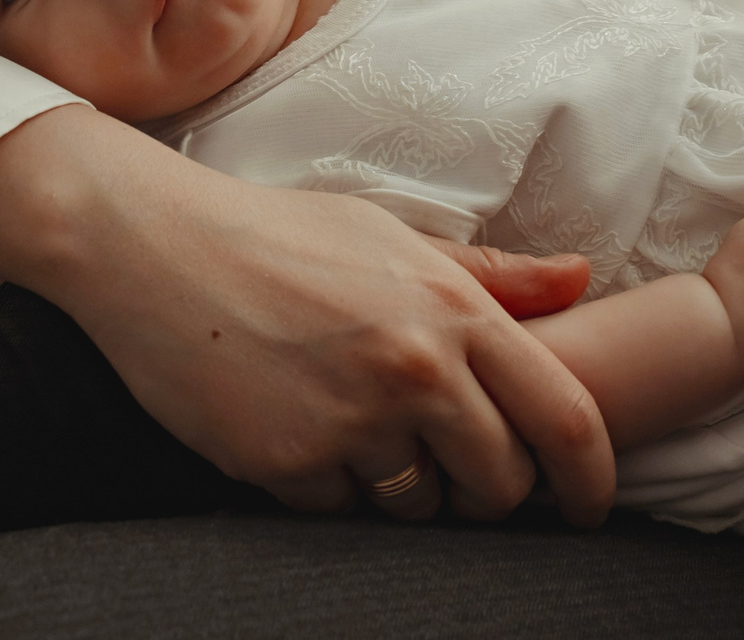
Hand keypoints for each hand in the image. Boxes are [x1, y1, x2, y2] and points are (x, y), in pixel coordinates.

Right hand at [0, 107, 617, 524]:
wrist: (151, 246)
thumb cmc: (277, 234)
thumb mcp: (391, 234)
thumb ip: (491, 276)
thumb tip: (581, 278)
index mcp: (454, 309)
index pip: (566, 419)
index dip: (592, 479)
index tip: (587, 505)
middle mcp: (415, 369)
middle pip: (500, 484)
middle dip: (484, 489)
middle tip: (447, 463)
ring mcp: (352, 422)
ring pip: (419, 505)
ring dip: (400, 485)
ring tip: (349, 419)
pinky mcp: (288, 464)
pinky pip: (338, 509)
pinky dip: (324, 482)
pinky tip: (291, 421)